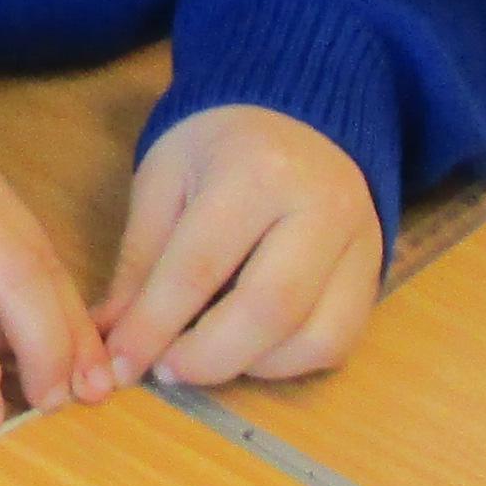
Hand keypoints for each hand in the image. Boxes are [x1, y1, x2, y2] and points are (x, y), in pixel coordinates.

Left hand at [100, 105, 387, 387]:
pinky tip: (249, 349)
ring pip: (313, 337)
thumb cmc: (218, 147)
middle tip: (165, 370)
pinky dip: (287, 362)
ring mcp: (360, 242)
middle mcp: (322, 207)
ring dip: (249, 366)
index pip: (200, 267)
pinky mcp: (375, 273)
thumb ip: (140, 261)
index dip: (154, 326)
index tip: (120, 365)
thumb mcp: (164, 181)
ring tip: (205, 356)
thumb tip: (111, 337)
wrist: (298, 114)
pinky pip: (337, 342)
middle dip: (208, 358)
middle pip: (270, 310)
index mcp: (257, 171)